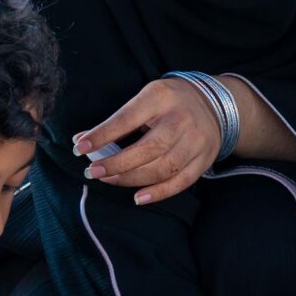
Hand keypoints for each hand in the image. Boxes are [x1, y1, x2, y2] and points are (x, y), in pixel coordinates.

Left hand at [74, 76, 225, 205]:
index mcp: (161, 97)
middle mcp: (181, 119)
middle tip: (93, 172)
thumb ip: (116, 121)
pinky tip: (138, 197)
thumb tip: (81, 140)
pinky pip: (180, 182)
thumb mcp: (145, 99)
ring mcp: (196, 141)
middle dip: (116, 164)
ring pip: (162, 168)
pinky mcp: (204, 160)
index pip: (127, 119)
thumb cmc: (169, 103)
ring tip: (109, 180)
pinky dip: (158, 193)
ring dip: (131, 179)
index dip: (103, 135)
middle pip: (148, 148)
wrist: (215, 105)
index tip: (80, 148)